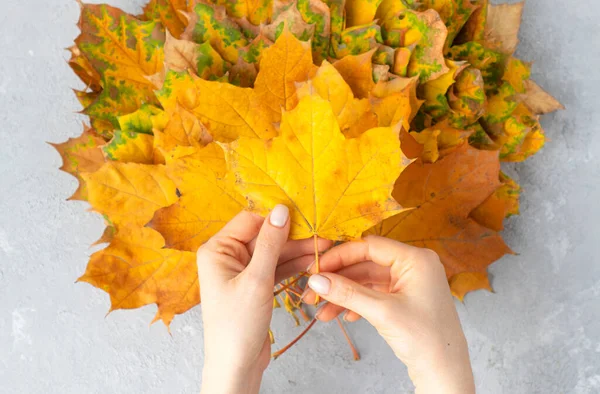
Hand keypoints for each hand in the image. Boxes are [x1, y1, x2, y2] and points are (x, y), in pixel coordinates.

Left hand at [197, 206, 330, 393]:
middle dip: (292, 237)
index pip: (250, 220)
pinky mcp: (254, 285)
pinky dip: (292, 266)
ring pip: (273, 252)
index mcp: (218, 249)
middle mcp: (227, 257)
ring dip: (296, 252)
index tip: (304, 216)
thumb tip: (281, 210)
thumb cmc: (238, 325)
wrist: (236, 365)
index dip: (277, 218)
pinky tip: (312, 263)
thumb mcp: (256, 280)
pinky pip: (275, 267)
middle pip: (264, 236)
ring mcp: (241, 271)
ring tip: (324, 249)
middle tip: (322, 236)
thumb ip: (270, 243)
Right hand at [302, 236, 474, 393]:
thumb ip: (347, 292)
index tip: (315, 269)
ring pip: (366, 282)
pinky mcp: (404, 299)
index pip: (369, 247)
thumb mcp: (382, 312)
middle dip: (338, 281)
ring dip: (344, 296)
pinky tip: (345, 317)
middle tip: (313, 294)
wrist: (444, 372)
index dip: (340, 256)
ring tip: (323, 313)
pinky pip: (374, 294)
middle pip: (365, 264)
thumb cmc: (424, 339)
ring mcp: (409, 283)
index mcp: (415, 259)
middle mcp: (413, 266)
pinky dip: (357, 304)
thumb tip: (315, 280)